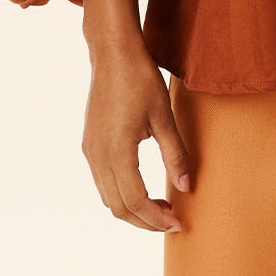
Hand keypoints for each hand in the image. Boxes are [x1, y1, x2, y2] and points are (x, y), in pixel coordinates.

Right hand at [81, 40, 192, 231]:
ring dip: (132, 209)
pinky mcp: (89, 143)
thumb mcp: (164, 116)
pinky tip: (141, 186)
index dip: (157, 218)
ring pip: (108, 197)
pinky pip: (102, 181)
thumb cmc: (140, 79)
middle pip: (118, 207)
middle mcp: (98, 157)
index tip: (178, 222)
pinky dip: (121, 193)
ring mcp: (90, 151)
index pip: (136, 202)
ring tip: (160, 206)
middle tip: (172, 219)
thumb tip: (187, 187)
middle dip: (145, 220)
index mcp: (117, 152)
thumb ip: (175, 154)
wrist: (113, 53)